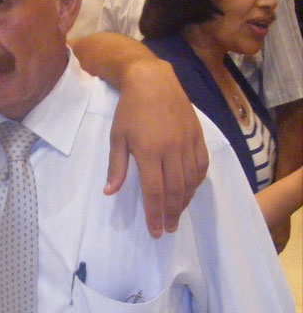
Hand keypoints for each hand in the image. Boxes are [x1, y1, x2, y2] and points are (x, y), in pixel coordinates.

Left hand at [105, 59, 208, 236]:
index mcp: (149, 151)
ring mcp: (188, 143)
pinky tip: (190, 191)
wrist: (154, 81)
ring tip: (177, 215)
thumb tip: (110, 192)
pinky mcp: (198, 136)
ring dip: (185, 202)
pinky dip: (197, 182)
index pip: (154, 191)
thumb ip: (116, 166)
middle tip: (168, 230)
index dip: (155, 214)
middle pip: (175, 191)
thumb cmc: (129, 110)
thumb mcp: (117, 137)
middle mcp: (172, 150)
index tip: (156, 231)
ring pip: (191, 181)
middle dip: (171, 214)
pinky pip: (202, 166)